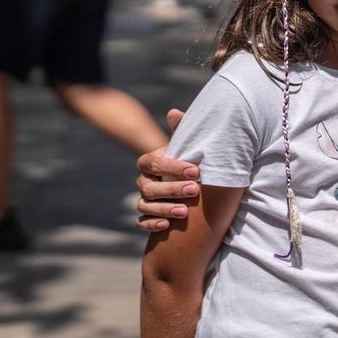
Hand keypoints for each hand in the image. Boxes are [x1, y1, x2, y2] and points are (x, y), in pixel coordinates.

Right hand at [135, 108, 199, 230]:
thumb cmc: (189, 160)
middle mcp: (143, 180)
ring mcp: (144, 198)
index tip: (196, 171)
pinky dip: (151, 224)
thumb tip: (174, 112)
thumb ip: (182, 129)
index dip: (174, 168)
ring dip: (164, 208)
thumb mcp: (187, 144)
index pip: (156, 163)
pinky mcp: (147, 215)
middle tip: (195, 190)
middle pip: (150, 186)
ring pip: (145, 205)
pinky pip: (141, 222)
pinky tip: (167, 225)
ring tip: (184, 212)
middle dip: (172, 189)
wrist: (191, 181)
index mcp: (150, 161)